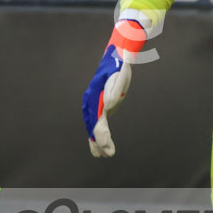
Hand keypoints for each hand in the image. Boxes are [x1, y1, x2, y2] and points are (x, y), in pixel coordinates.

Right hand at [82, 19, 145, 157]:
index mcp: (96, 95)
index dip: (101, 134)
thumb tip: (110, 103)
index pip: (97, 119)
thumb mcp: (121, 72)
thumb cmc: (119, 64)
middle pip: (93, 126)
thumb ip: (116, 85)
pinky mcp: (99, 107)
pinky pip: (95, 125)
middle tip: (109, 154)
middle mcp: (91, 101)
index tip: (106, 145)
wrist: (115, 56)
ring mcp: (94, 105)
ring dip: (97, 142)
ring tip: (102, 156)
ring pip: (92, 127)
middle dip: (100, 141)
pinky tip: (98, 150)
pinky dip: (95, 137)